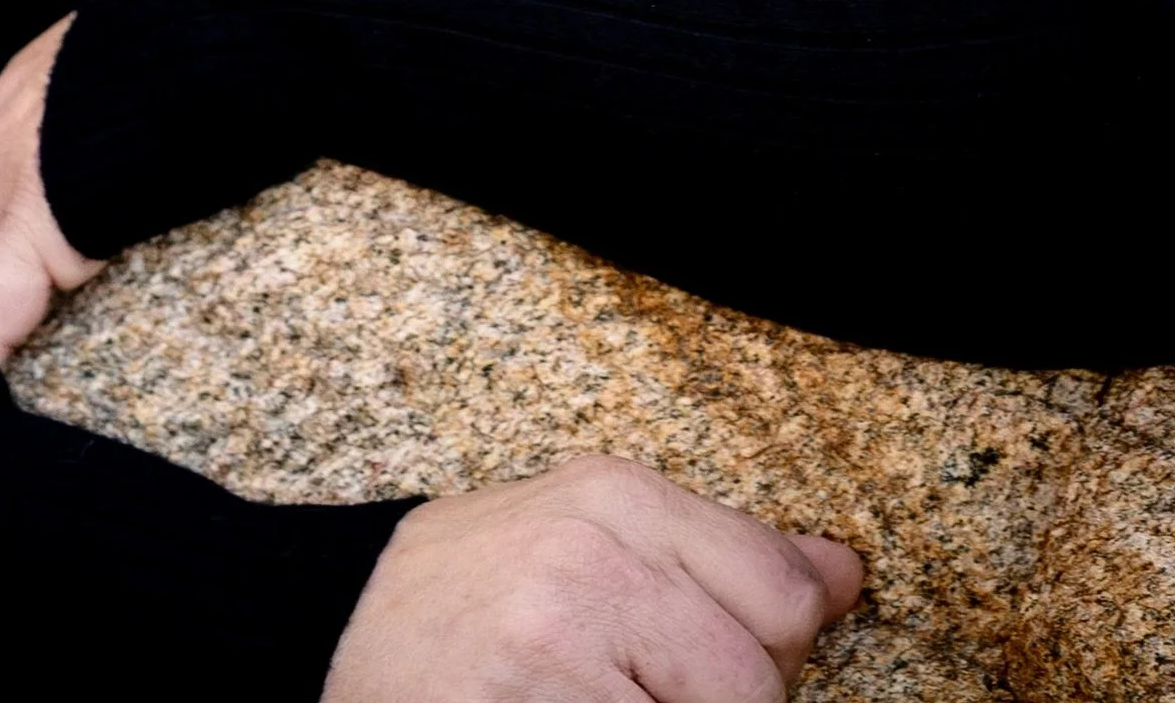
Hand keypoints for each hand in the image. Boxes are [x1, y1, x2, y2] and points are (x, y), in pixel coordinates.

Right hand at [323, 457, 862, 702]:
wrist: (332, 630)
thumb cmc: (474, 592)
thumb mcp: (588, 530)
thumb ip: (712, 549)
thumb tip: (842, 573)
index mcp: (614, 492)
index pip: (783, 590)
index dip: (769, 652)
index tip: (709, 665)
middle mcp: (587, 555)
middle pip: (754, 681)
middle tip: (639, 692)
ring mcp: (551, 647)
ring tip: (597, 701)